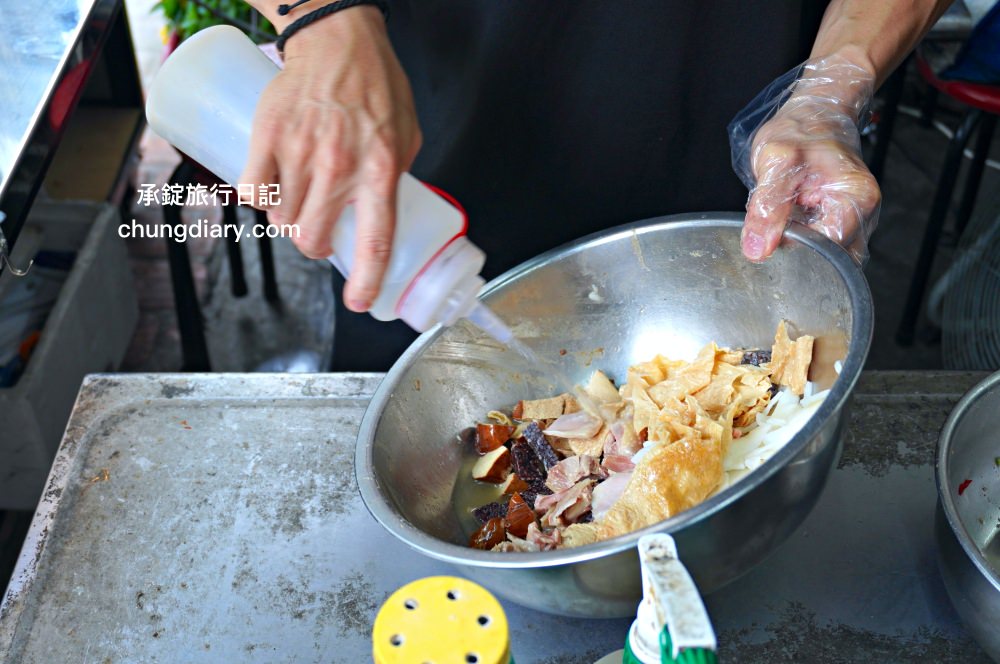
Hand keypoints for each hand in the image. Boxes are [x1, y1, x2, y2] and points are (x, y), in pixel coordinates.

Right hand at [241, 7, 421, 311]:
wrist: (338, 39)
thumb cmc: (377, 85)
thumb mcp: (408, 136)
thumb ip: (398, 178)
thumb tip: (389, 217)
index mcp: (381, 171)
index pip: (375, 240)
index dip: (365, 279)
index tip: (359, 302)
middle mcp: (339, 167)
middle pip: (311, 238)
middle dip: (312, 246)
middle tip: (316, 234)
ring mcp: (300, 153)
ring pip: (280, 218)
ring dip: (286, 221)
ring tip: (297, 200)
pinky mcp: (267, 137)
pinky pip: (250, 190)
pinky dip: (257, 199)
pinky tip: (268, 190)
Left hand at [730, 56, 878, 263]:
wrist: (813, 114)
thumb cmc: (802, 130)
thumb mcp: (776, 161)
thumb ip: (767, 208)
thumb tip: (757, 249)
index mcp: (857, 200)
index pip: (828, 249)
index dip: (795, 248)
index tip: (773, 233)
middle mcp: (863, 216)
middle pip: (830, 261)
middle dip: (798, 253)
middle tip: (773, 228)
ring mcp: (853, 224)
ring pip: (824, 259)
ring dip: (797, 248)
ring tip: (782, 219)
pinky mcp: (838, 226)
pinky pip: (818, 250)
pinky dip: (798, 242)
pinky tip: (787, 223)